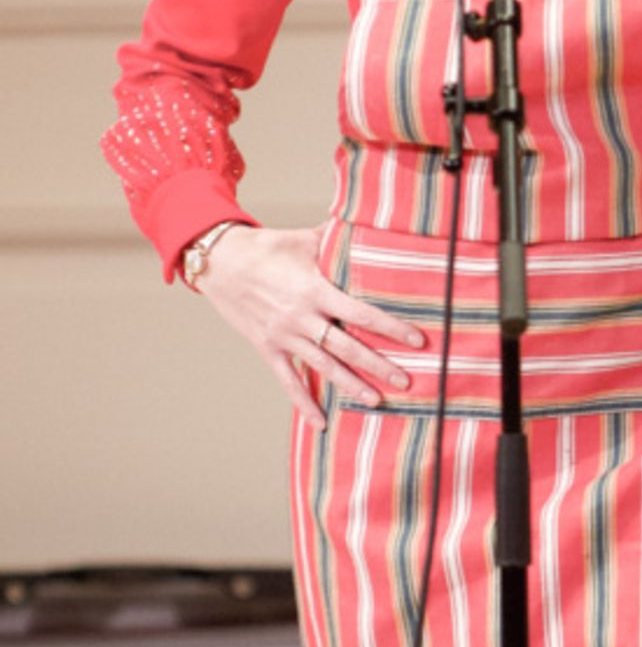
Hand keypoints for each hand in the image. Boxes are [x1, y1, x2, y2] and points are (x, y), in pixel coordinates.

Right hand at [197, 224, 424, 430]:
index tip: (416, 340)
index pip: (361, 314)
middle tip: (405, 381)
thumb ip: (335, 239)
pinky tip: (320, 422)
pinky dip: (303, 403)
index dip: (391, 328)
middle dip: (378, 365)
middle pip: (347, 347)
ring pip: (323, 367)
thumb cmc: (265, 247)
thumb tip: (367, 224)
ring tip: (376, 400)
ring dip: (350, 385)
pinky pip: (287, 381)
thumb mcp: (303, 239)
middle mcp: (302, 318)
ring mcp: (284, 336)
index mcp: (315, 290)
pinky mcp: (267, 348)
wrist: (220, 262)